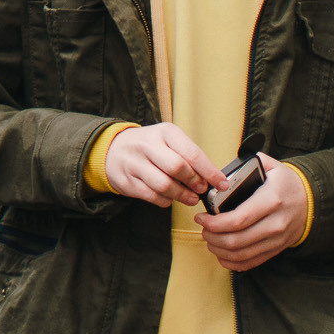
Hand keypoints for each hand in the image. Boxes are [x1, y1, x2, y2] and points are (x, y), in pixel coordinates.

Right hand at [103, 122, 226, 207]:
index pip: (191, 153)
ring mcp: (133, 163)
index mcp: (164, 132)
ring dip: (182, 196)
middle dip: (194, 183)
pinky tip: (169, 197)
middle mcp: (146, 144)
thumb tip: (213, 179)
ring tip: (190, 198)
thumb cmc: (150, 147)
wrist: (112, 149)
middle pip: (177, 167)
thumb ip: (189, 157)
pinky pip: (153, 196)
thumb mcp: (169, 142)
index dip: (210, 172)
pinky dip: (166, 201)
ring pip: (164, 185)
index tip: (222, 184)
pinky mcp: (126, 180)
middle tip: (201, 190)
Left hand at [198, 154, 307, 270]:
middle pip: (237, 240)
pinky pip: (253, 262)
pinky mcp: (277, 249)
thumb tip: (221, 171)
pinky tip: (222, 255)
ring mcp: (277, 239)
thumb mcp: (270, 166)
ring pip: (243, 254)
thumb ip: (246, 164)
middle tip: (203, 229)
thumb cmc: (285, 182)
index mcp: (270, 201)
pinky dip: (234, 262)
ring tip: (209, 240)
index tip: (200, 218)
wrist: (312, 201)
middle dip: (213, 237)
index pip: (238, 219)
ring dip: (220, 250)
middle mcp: (275, 223)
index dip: (215, 223)